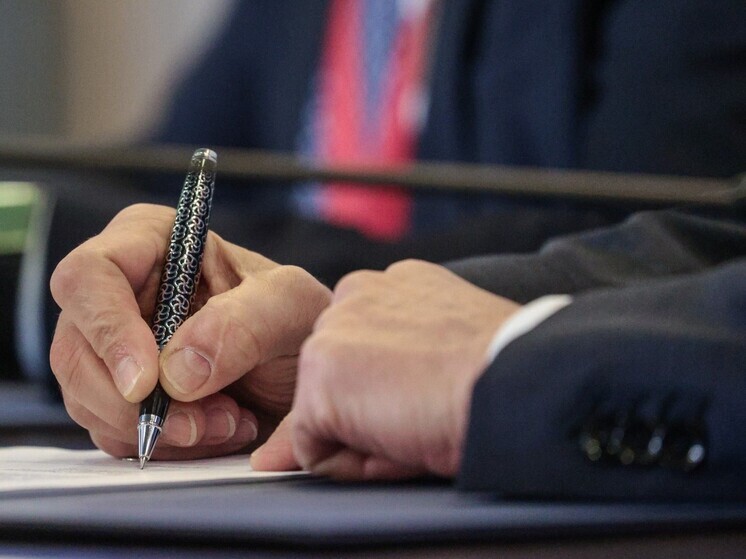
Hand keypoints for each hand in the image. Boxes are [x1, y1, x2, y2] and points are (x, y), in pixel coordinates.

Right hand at [50, 204, 330, 459]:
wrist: (304, 372)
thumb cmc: (297, 320)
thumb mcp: (291, 306)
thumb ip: (244, 323)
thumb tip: (175, 370)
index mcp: (150, 241)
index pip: (90, 276)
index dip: (108, 330)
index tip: (147, 383)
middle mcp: (121, 292)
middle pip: (76, 350)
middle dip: (138, 402)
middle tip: (207, 420)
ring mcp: (114, 347)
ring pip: (89, 400)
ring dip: (160, 429)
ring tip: (229, 420)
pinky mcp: (122, 395)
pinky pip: (114, 433)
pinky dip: (165, 446)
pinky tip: (217, 430)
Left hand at [251, 260, 520, 478]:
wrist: (516, 381)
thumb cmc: (500, 374)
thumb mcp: (442, 355)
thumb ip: (391, 364)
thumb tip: (349, 403)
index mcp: (392, 286)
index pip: (363, 354)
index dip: (393, 393)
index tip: (431, 395)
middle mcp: (355, 294)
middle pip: (337, 381)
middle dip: (369, 411)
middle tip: (425, 414)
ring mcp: (332, 330)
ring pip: (322, 413)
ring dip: (362, 436)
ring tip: (416, 425)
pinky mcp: (321, 371)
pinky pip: (313, 448)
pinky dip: (352, 465)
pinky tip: (399, 443)